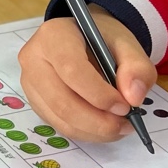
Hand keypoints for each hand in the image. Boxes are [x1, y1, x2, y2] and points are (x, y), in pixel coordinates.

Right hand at [18, 7, 156, 140]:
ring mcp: (30, 82)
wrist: (84, 40)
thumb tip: (133, 97)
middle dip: (97, 120)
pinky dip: (86, 132)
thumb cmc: (102, 40)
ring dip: (94, 130)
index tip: (126, 106)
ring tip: (119, 126)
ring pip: (60, 118)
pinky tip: (103, 125)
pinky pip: (59, 125)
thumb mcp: (127, 45)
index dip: (99, 94)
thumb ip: (136, 68)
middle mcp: (33, 58)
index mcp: (53, 36)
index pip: (71, 70)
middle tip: (126, 123)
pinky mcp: (35, 101)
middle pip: (61, 101)